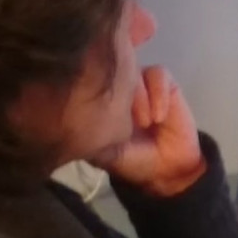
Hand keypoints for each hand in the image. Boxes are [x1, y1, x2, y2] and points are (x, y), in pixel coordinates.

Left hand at [96, 65, 206, 197]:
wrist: (165, 169)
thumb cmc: (130, 158)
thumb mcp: (100, 149)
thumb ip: (87, 129)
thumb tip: (72, 110)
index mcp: (98, 98)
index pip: (89, 75)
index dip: (91, 81)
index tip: (97, 106)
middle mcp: (118, 86)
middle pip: (110, 67)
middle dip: (116, 88)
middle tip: (122, 116)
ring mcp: (141, 82)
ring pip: (133, 70)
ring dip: (138, 96)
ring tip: (144, 123)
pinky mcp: (165, 83)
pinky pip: (158, 74)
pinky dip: (158, 95)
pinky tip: (158, 118)